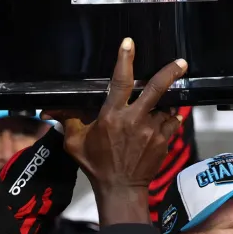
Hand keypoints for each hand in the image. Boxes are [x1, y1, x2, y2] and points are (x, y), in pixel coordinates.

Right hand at [60, 38, 185, 223]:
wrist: (121, 189)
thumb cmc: (96, 165)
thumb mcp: (76, 143)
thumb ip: (69, 121)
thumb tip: (50, 109)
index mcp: (112, 116)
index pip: (120, 82)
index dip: (125, 60)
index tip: (129, 44)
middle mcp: (135, 120)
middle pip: (156, 89)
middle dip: (169, 73)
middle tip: (181, 62)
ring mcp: (152, 131)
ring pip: (163, 108)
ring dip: (160, 108)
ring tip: (153, 114)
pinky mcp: (164, 141)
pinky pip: (171, 123)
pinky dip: (167, 121)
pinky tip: (161, 124)